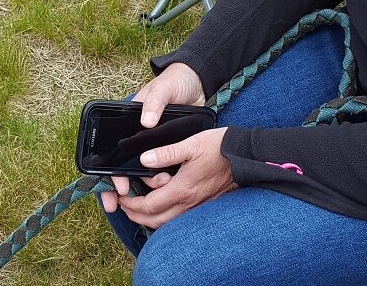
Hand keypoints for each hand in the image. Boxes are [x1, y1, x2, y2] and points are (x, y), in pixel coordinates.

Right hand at [101, 63, 204, 213]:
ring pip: (142, 171)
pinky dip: (160, 179)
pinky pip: (161, 168)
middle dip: (120, 187)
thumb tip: (146, 121)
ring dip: (147, 184)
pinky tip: (165, 188)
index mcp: (129, 122)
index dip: (111, 173)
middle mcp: (137, 136)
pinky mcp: (169, 148)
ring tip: (160, 186)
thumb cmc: (175, 81)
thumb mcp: (163, 89)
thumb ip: (154, 102)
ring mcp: (153, 144)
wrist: (198, 82)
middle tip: (122, 204)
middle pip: (123, 167)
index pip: (113, 152)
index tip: (118, 189)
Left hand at [116, 128, 234, 228]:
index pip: (149, 206)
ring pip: (168, 223)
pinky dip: (166, 217)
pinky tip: (163, 206)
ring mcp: (199, 206)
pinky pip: (180, 219)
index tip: (121, 197)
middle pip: (156, 220)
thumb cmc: (219, 147)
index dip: (132, 204)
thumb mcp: (191, 144)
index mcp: (182, 189)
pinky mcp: (206, 204)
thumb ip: (166, 153)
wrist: (246, 155)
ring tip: (139, 208)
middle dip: (136, 215)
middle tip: (125, 206)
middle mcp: (190, 202)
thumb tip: (144, 159)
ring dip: (150, 218)